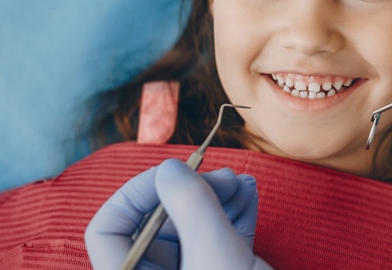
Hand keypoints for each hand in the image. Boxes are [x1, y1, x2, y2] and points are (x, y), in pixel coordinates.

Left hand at [85, 159, 272, 268]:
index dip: (137, 193)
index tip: (177, 174)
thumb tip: (170, 168)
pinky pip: (215, 241)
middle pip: (156, 225)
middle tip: (225, 177)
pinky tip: (249, 197)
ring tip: (243, 184)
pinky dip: (231, 217)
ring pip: (190, 230)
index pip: (108, 229)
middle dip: (191, 193)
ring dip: (216, 200)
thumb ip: (194, 207)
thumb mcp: (218, 257)